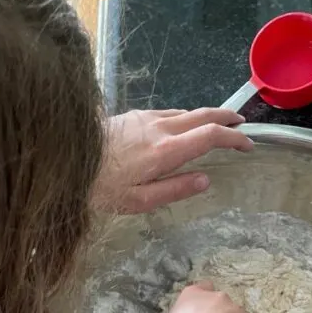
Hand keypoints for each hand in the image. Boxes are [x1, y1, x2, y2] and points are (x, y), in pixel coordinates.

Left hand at [92, 108, 251, 214]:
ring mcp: (145, 118)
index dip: (234, 138)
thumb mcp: (138, 201)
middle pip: (203, 114)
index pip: (210, 136)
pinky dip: (185, 117)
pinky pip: (167, 112)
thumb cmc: (99, 189)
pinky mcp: (131, 116)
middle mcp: (159, 128)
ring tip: (217, 125)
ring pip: (185, 111)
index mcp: (165, 151)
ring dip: (206, 115)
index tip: (247, 145)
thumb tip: (204, 180)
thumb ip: (174, 189)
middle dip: (227, 117)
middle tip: (242, 124)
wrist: (63, 159)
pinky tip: (182, 126)